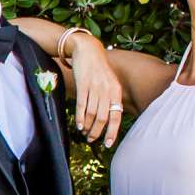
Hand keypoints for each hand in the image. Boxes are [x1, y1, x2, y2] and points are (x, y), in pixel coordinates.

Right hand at [65, 32, 125, 148]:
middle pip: (103, 118)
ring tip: (84, 133)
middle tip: (91, 139)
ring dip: (88, 126)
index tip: (108, 144)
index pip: (116, 116)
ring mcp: (95, 87)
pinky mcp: (83, 84)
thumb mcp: (109, 82)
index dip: (112, 132)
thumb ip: (110, 98)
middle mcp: (107, 90)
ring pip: (92, 113)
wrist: (87, 50)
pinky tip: (78, 125)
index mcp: (116, 91)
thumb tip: (108, 118)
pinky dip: (80, 117)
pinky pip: (82, 105)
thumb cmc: (98, 69)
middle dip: (97, 132)